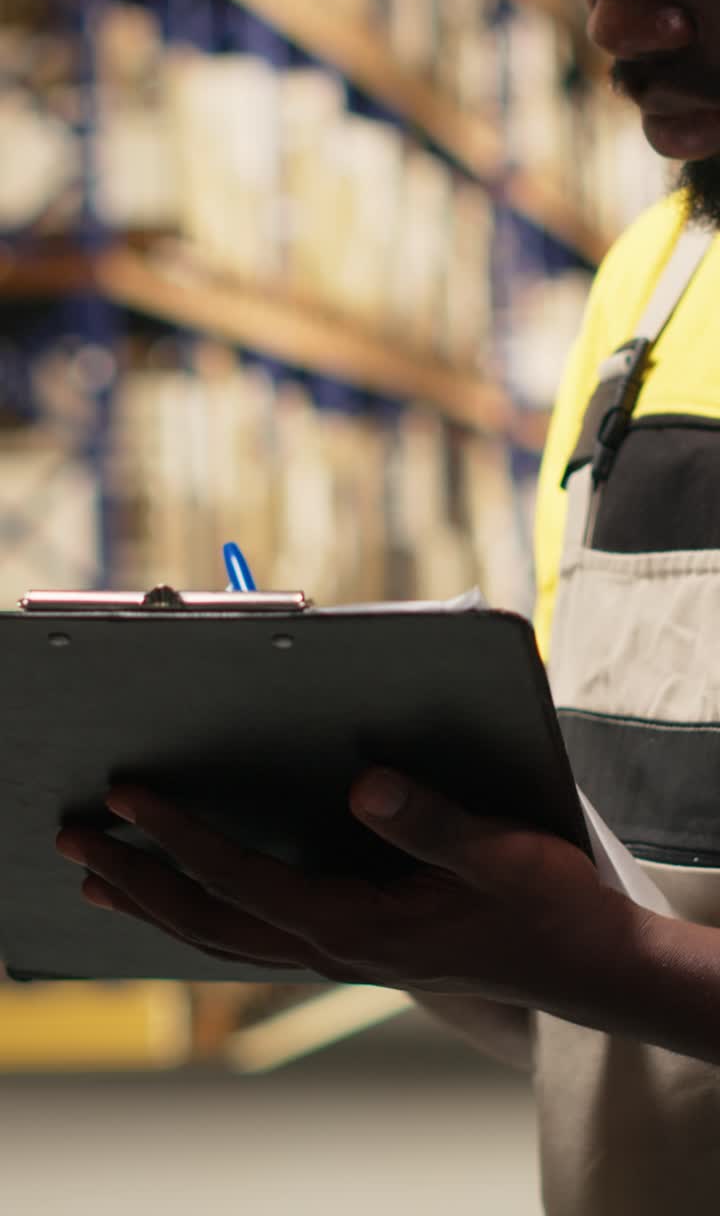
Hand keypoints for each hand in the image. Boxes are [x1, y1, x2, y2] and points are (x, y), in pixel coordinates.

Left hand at [55, 771, 646, 1019]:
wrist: (575, 961)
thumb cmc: (540, 904)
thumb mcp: (498, 854)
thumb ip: (431, 821)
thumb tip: (367, 783)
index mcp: (357, 925)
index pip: (244, 879)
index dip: (181, 837)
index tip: (129, 797)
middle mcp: (331, 947)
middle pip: (205, 921)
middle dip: (135, 879)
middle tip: (72, 840)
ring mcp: (334, 952)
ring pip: (219, 938)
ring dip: (154, 906)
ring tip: (98, 878)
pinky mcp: (346, 944)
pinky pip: (250, 937)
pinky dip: (198, 918)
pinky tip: (183, 901)